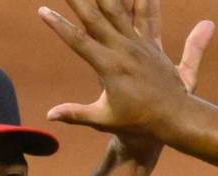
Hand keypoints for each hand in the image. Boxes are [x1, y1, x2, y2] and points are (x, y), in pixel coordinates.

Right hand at [39, 0, 213, 139]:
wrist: (174, 118)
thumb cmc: (137, 122)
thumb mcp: (103, 120)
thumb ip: (76, 114)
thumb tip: (50, 114)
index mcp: (110, 67)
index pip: (79, 41)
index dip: (59, 25)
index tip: (42, 11)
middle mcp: (125, 50)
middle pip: (96, 17)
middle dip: (78, 0)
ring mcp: (140, 44)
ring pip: (120, 9)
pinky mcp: (152, 44)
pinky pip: (146, 14)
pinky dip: (143, 0)